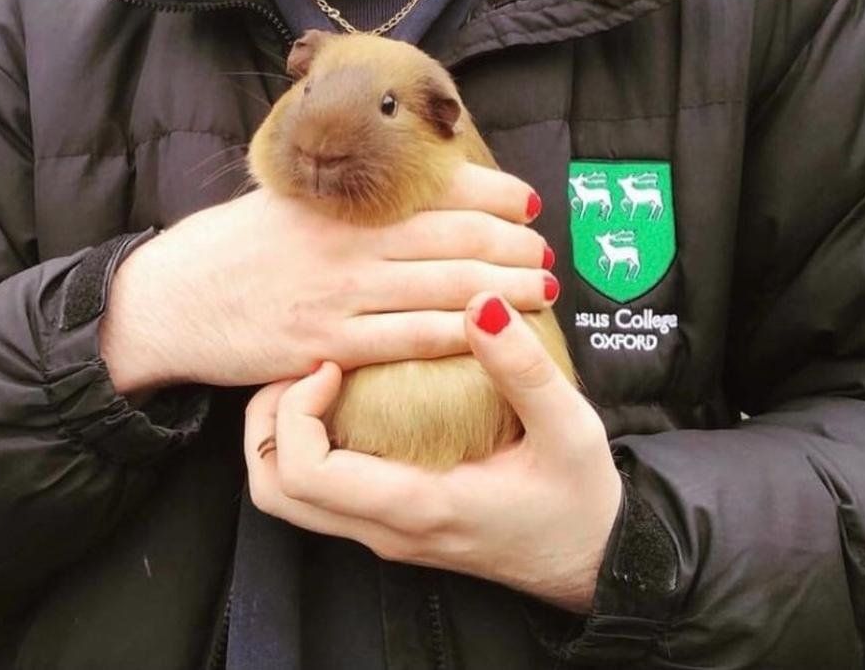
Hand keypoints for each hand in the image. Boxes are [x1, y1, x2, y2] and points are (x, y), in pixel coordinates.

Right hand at [101, 164, 557, 392]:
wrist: (167, 302)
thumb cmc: (227, 245)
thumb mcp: (279, 193)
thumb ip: (336, 184)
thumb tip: (396, 170)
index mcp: (336, 196)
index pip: (431, 186)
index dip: (490, 192)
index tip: (527, 200)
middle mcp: (345, 239)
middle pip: (451, 236)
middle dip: (511, 243)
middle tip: (548, 250)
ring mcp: (339, 294)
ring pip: (443, 287)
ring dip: (504, 288)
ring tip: (544, 289)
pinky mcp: (327, 345)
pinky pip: (409, 340)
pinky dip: (459, 335)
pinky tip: (494, 334)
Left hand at [244, 292, 621, 613]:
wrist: (596, 561)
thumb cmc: (581, 500)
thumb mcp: (570, 429)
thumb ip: (524, 369)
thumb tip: (479, 304)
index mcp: (417, 507)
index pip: (305, 474)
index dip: (295, 411)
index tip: (330, 363)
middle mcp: (385, 529)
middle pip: (274, 489)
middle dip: (268, 420)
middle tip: (305, 366)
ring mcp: (384, 532)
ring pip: (289, 496)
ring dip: (282, 434)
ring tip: (317, 378)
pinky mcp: (392, 523)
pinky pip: (320, 492)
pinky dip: (307, 444)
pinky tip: (344, 400)